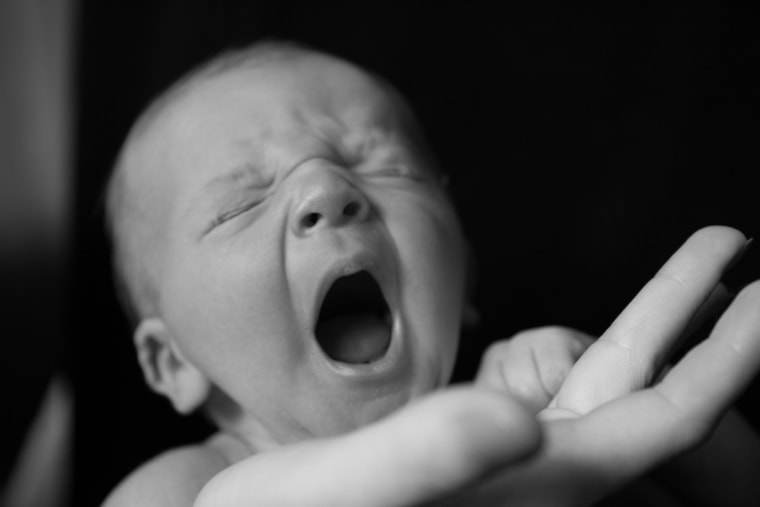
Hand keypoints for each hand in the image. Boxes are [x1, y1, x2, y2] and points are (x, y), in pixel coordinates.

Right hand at [197, 226, 759, 506]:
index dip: (719, 362)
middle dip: (699, 328)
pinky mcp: (476, 458)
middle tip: (740, 252)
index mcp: (520, 486)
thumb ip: (424, 456)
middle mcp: (530, 481)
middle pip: (644, 400)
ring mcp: (506, 469)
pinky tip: (603, 337)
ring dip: (655, 332)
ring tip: (696, 276)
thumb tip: (522, 417)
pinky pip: (560, 398)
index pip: (653, 426)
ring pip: (606, 392)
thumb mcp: (334, 491)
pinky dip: (597, 356)